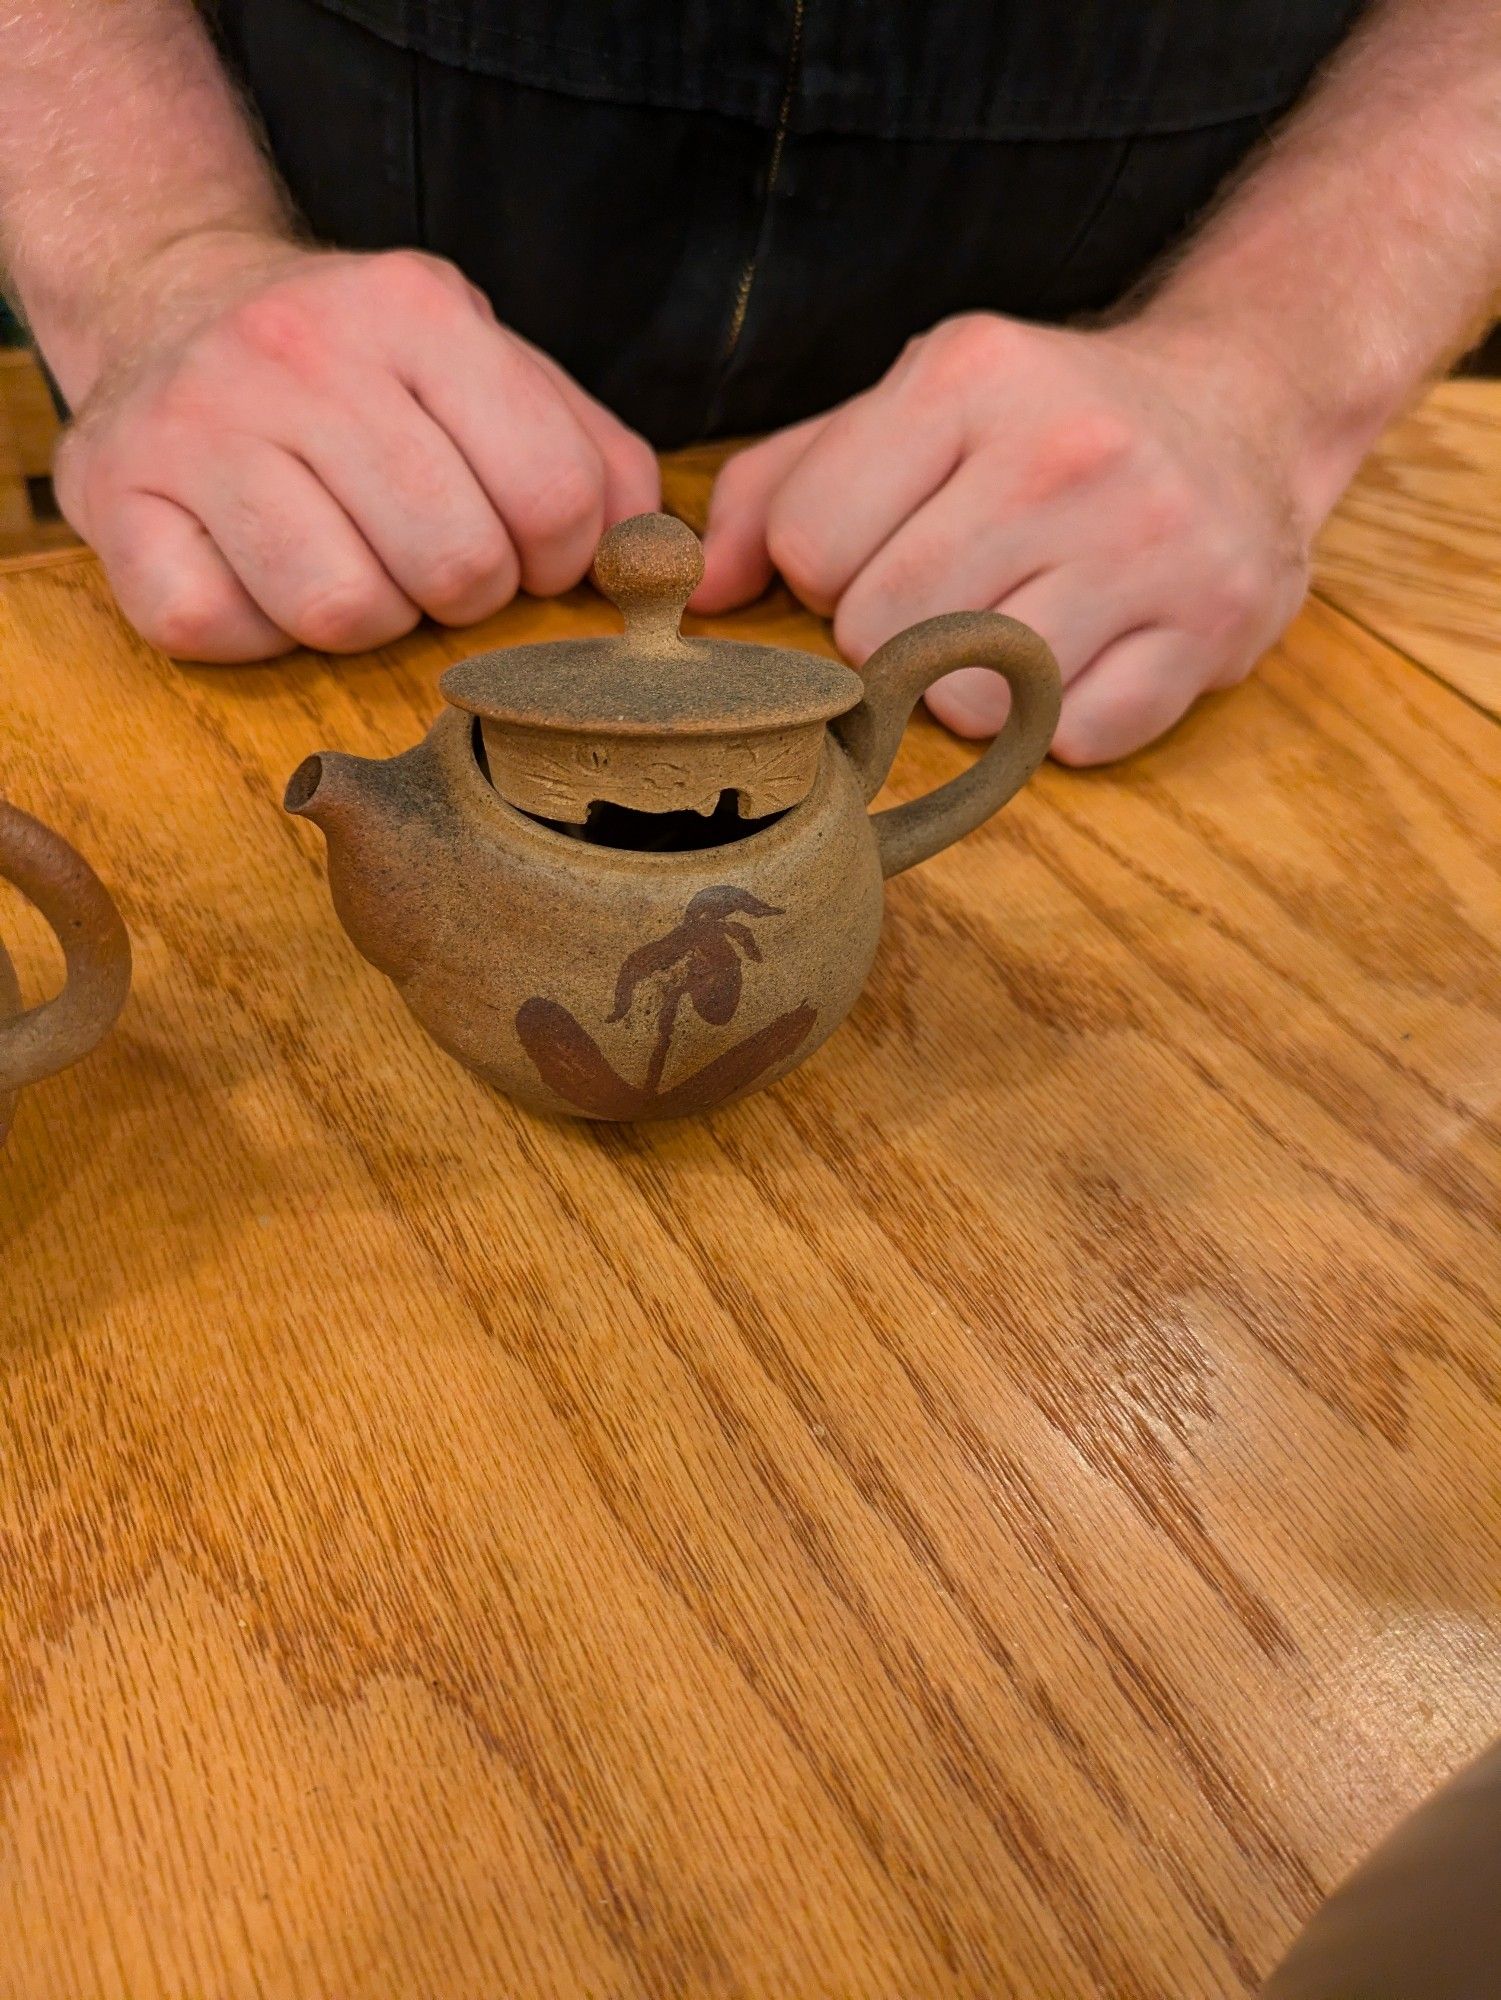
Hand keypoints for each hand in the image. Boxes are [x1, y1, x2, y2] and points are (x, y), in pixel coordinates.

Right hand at [55, 233, 659, 660]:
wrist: (172, 300)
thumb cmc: (365, 369)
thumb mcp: (489, 366)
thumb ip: (591, 452)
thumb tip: (653, 558)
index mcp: (417, 310)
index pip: (555, 496)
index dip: (560, 557)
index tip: (527, 548)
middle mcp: (298, 350)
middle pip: (455, 565)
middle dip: (465, 593)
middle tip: (432, 562)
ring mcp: (197, 421)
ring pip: (342, 611)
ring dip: (366, 618)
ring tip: (348, 562)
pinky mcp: (116, 495)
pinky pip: (221, 628)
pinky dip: (255, 630)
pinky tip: (259, 574)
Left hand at [695, 313, 1323, 763]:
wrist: (1242, 406)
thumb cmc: (1039, 423)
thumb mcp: (910, 413)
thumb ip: (781, 487)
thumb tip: (692, 587)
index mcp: (970, 377)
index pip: (811, 546)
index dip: (828, 571)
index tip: (884, 548)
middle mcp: (1067, 451)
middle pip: (882, 634)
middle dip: (894, 637)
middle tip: (953, 595)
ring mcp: (1152, 543)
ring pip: (974, 702)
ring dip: (976, 688)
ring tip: (1020, 621)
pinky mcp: (1213, 625)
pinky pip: (1074, 739)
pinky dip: (1064, 721)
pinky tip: (1089, 651)